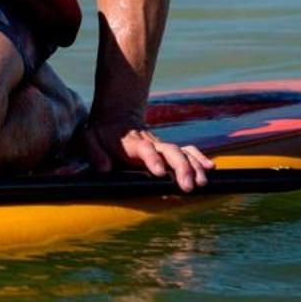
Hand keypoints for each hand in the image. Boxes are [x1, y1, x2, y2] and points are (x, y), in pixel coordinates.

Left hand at [81, 109, 214, 191]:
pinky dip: (199, 158)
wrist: (116, 115)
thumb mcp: (90, 138)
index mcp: (132, 143)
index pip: (145, 150)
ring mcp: (162, 146)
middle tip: (188, 186)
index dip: (152, 159)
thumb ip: (95, 152)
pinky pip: (188, 151)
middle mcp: (151, 143)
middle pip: (170, 152)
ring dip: (193, 167)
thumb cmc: (102, 133)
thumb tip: (104, 168)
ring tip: (202, 183)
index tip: (159, 172)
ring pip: (182, 153)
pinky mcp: (169, 149)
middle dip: (181, 168)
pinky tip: (210, 168)